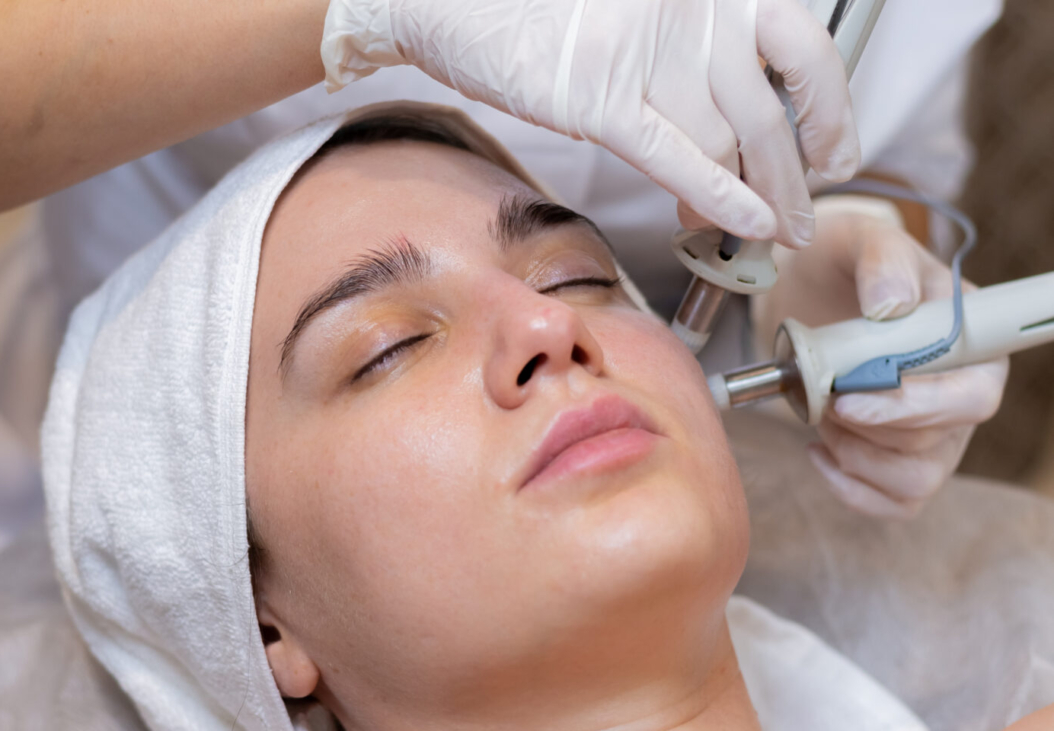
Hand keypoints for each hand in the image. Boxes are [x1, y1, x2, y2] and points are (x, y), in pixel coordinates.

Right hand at [321, 0, 860, 248]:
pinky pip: (677, 158)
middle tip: (807, 214)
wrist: (452, 0)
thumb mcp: (642, 11)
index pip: (804, 50)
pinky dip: (721, 197)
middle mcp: (690, 12)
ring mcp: (645, 55)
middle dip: (797, 177)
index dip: (830, 110)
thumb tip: (746, 124)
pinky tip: (746, 225)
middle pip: (768, 112)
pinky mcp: (600, 100)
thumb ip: (696, 51)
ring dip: (759, 198)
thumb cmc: (541, 9)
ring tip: (770, 231)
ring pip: (728, 144)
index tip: (835, 151)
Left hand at [752, 195, 1008, 518]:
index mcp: (972, 342)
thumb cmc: (842, 262)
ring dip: (855, 457)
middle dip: (867, 429)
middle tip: (818, 398)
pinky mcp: (901, 458)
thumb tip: (893, 306)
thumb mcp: (858, 239)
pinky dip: (850, 487)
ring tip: (818, 417)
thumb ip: (883, 261)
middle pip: (936, 442)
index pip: (974, 396)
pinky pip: (895, 502)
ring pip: (915, 479)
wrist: (807, 287)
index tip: (848, 400)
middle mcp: (963, 394)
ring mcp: (936, 432)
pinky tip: (817, 450)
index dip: (916, 408)